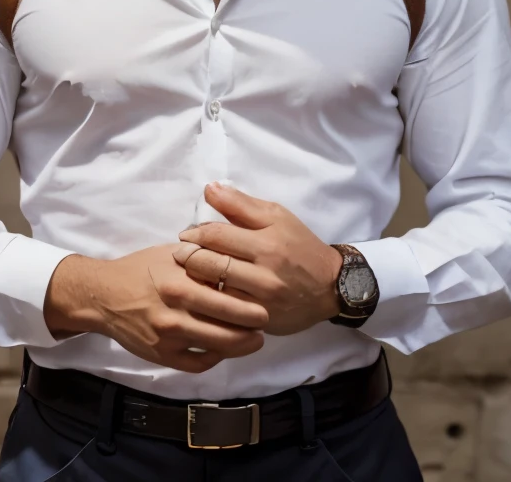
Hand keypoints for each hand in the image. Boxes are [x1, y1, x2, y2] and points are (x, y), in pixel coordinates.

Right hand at [44, 244, 267, 372]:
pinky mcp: (162, 356)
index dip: (251, 298)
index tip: (266, 297)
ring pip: (217, 347)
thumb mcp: (174, 252)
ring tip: (254, 339)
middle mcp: (177, 311)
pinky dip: (214, 358)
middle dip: (253, 324)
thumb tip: (237, 259)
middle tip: (266, 320)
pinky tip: (223, 349)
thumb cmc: (142, 268)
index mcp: (182, 281)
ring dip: (240, 345)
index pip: (227, 293)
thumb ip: (204, 257)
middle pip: (228, 324)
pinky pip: (197, 363)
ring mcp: (169, 337)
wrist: (105, 294)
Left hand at [174, 182, 343, 335]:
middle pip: (210, 264)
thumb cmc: (300, 245)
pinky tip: (205, 295)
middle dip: (189, 257)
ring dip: (195, 281)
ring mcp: (261, 301)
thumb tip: (209, 189)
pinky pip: (226, 314)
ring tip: (188, 272)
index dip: (195, 233)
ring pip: (214, 291)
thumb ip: (241, 204)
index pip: (217, 235)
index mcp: (266, 242)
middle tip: (180, 253)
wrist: (330, 286)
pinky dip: (211, 303)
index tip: (186, 234)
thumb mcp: (277, 216)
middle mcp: (264, 273)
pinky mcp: (260, 322)